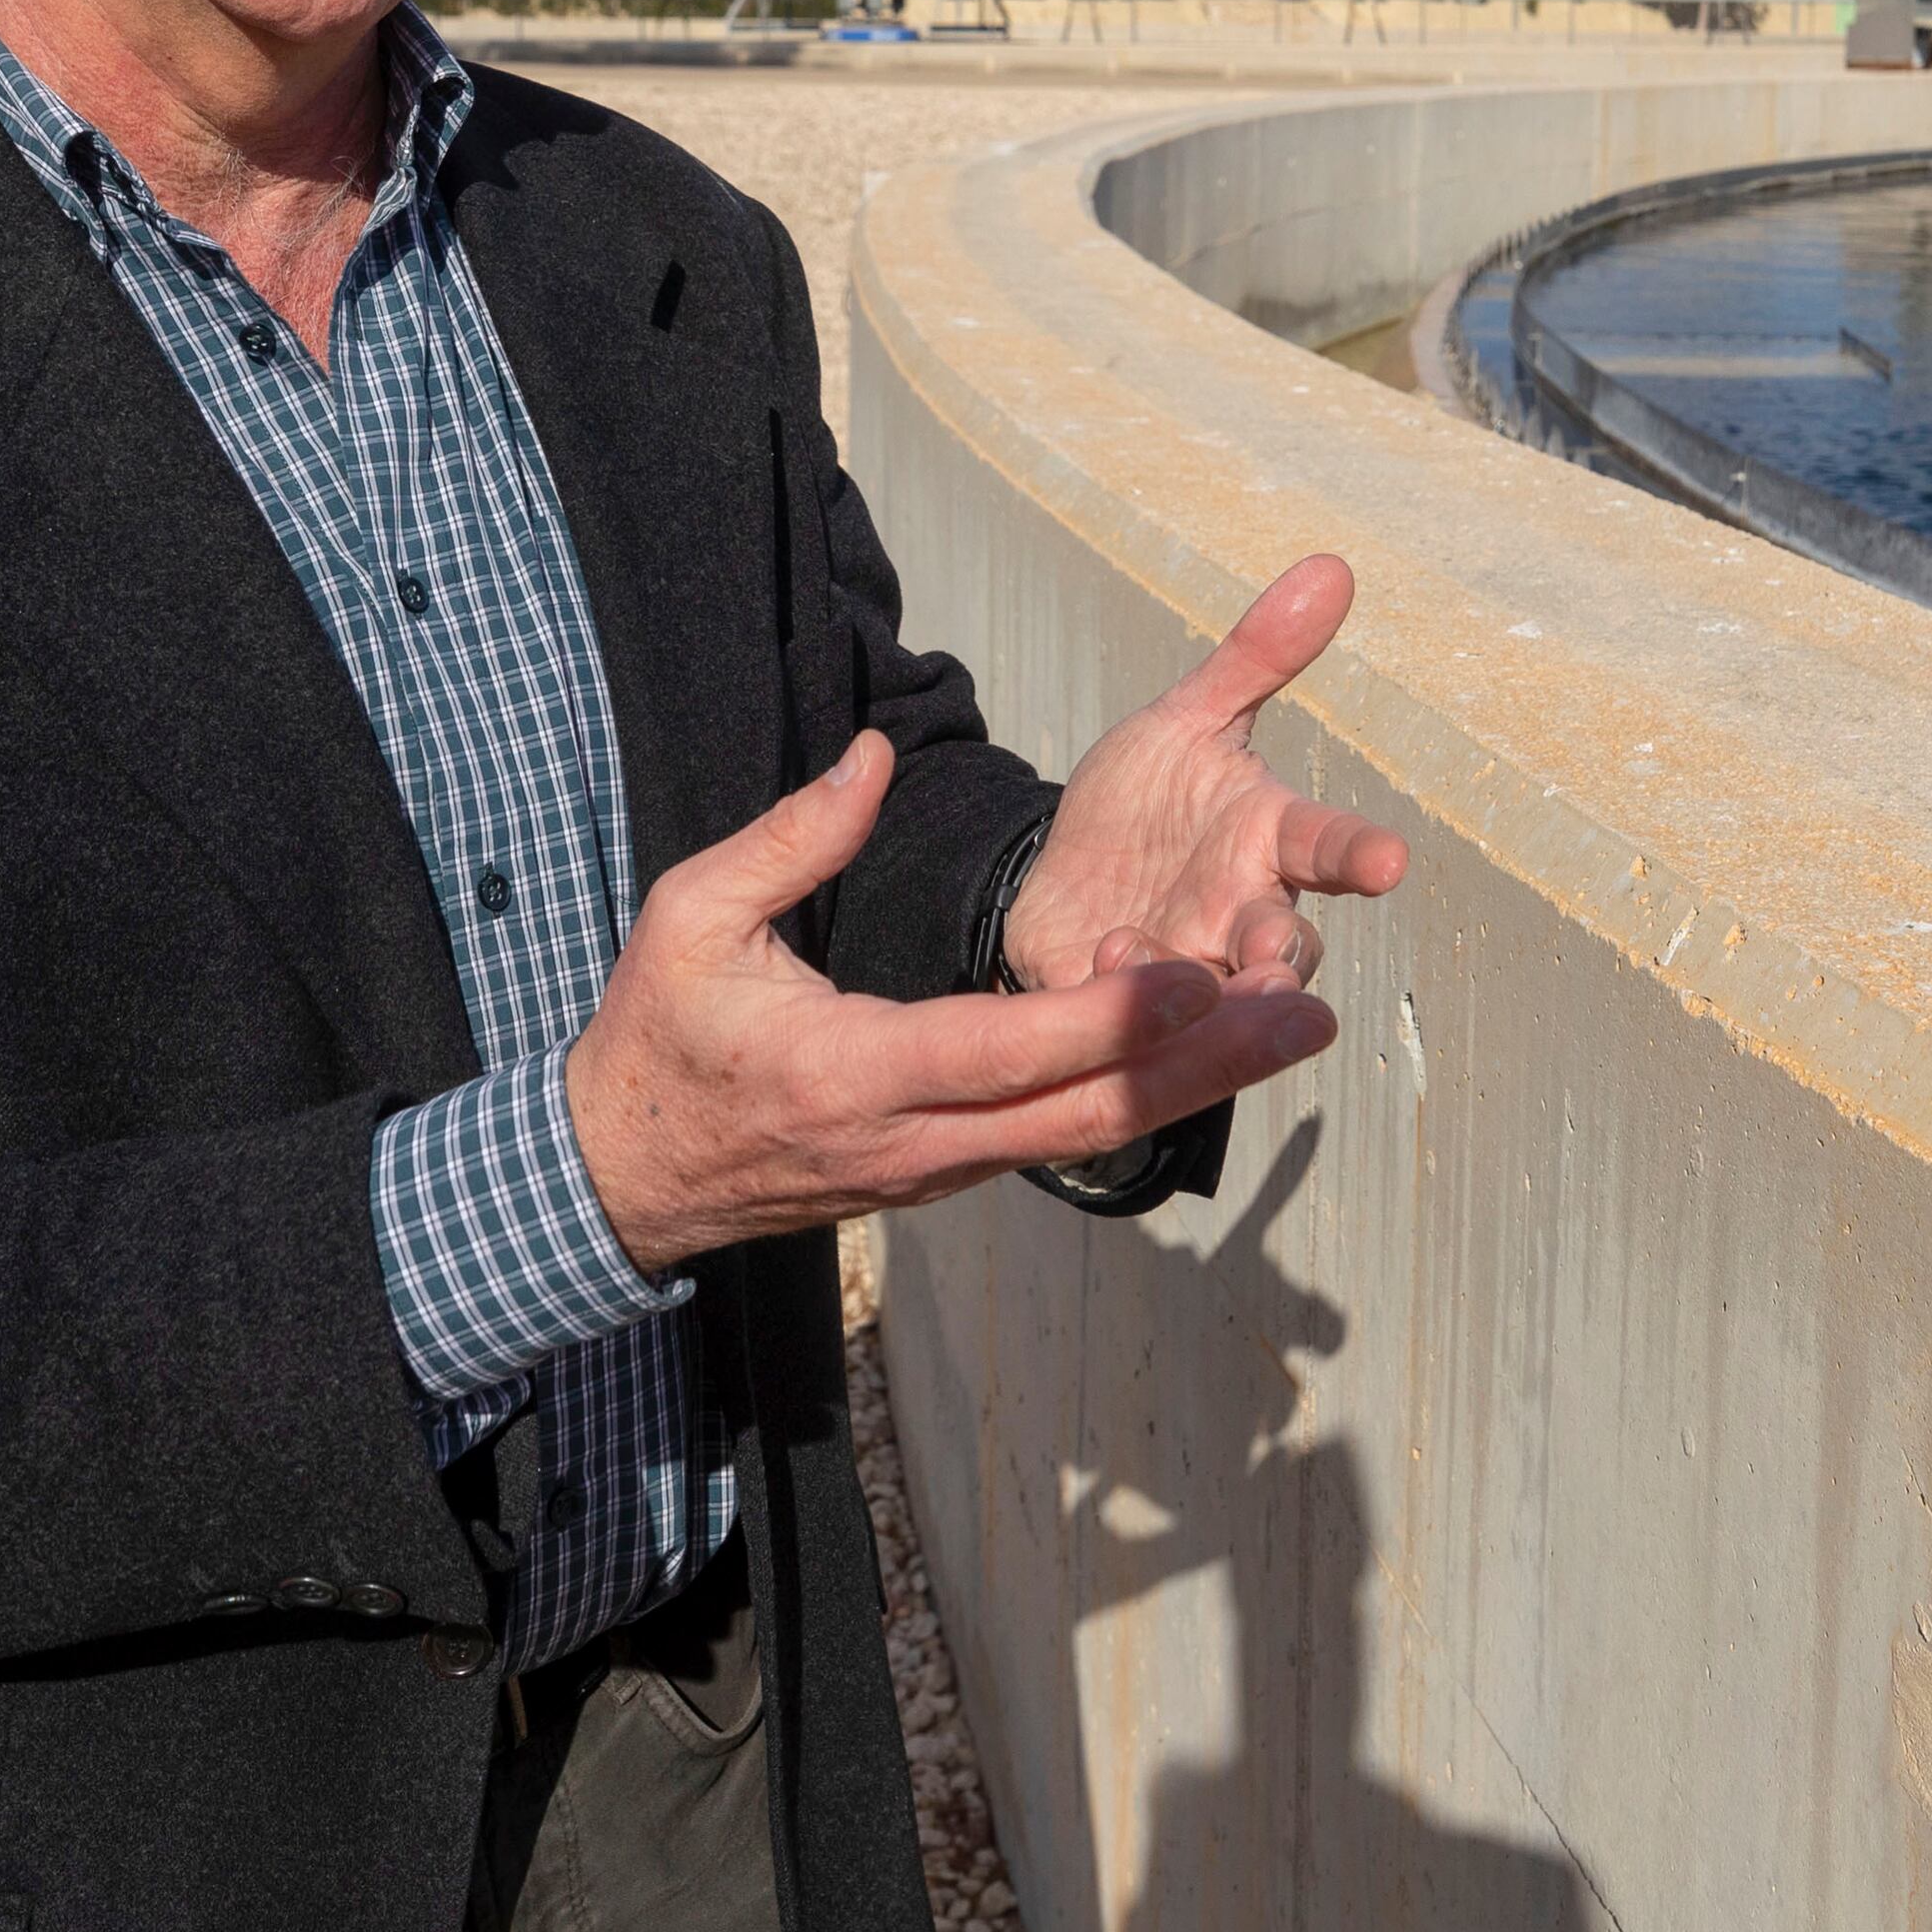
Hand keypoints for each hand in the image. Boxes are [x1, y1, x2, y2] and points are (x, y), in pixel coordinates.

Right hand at [565, 733, 1338, 1273]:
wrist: (624, 1177)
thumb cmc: (657, 1035)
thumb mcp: (690, 915)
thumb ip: (792, 837)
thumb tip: (878, 753)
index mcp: (851, 1070)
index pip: (1008, 1050)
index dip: (1111, 1017)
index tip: (1198, 970)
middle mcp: (913, 1139)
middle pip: (1087, 1115)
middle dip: (1204, 1066)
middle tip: (1307, 1012)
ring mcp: (937, 1170)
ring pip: (1089, 1137)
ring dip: (1194, 1086)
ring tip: (1293, 1027)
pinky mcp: (949, 1173)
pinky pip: (1060, 1137)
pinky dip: (1142, 1098)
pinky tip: (1211, 1053)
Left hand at [1000, 555, 1407, 999]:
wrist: (1057, 875)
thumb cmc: (1146, 802)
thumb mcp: (1186, 720)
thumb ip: (1255, 656)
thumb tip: (1331, 565)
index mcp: (1265, 841)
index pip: (1327, 846)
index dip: (1359, 854)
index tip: (1389, 860)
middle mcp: (1241, 916)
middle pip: (1286, 949)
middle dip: (1284, 959)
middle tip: (1275, 957)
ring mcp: (1188, 969)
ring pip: (1223, 1005)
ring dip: (1213, 996)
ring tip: (1190, 971)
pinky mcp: (1122, 1007)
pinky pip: (1137, 1023)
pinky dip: (1127, 994)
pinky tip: (1108, 955)